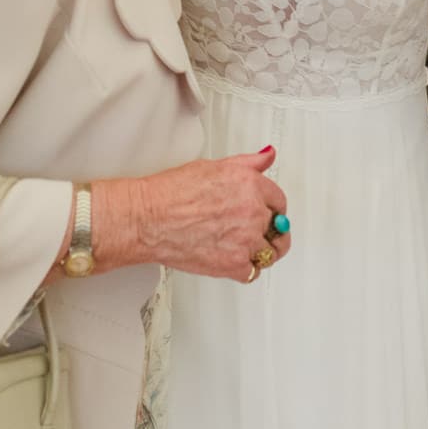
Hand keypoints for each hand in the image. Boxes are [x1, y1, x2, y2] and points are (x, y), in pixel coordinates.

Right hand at [102, 148, 291, 282]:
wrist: (148, 219)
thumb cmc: (170, 193)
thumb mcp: (213, 166)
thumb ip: (246, 164)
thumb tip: (266, 156)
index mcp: (250, 184)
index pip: (279, 200)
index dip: (273, 207)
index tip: (269, 212)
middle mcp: (252, 211)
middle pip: (278, 227)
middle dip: (269, 229)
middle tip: (258, 231)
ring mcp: (245, 239)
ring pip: (270, 252)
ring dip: (262, 251)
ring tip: (249, 249)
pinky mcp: (233, 264)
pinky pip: (252, 272)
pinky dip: (245, 270)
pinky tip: (235, 261)